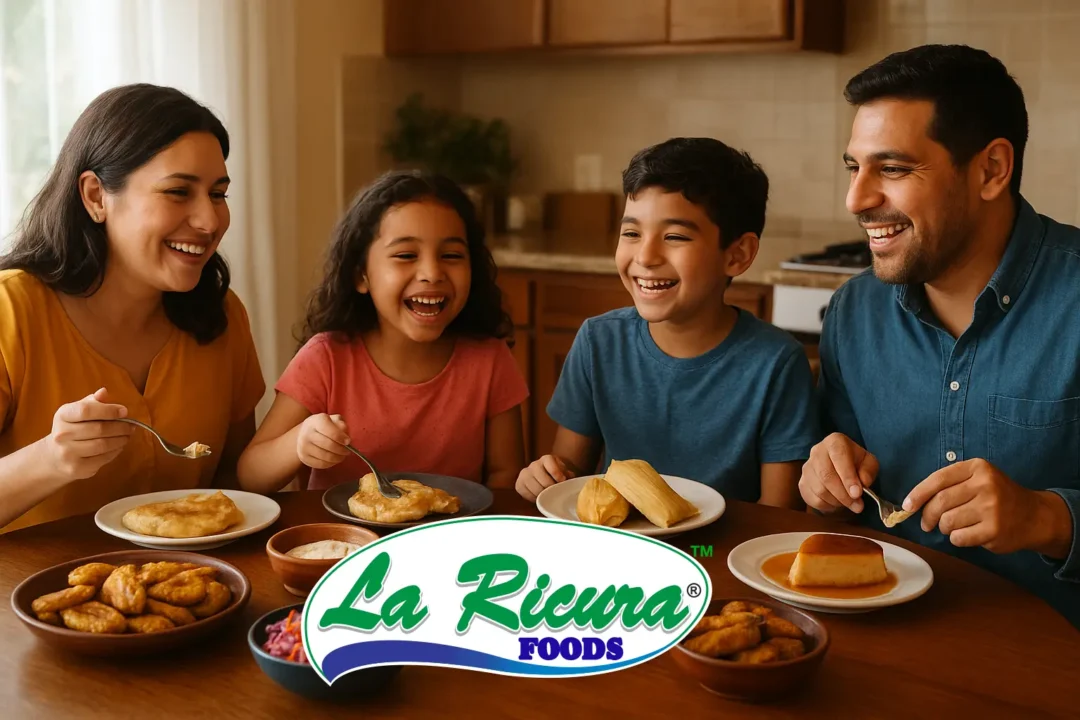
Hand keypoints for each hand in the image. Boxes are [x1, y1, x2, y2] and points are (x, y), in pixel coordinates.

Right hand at [43, 388, 131, 480]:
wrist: (53, 457)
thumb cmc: (72, 428)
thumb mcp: (77, 412)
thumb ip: (92, 402)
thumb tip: (104, 392)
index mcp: (62, 415)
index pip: (86, 410)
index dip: (108, 410)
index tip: (125, 411)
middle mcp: (62, 434)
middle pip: (99, 429)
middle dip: (121, 427)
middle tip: (132, 426)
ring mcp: (68, 453)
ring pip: (103, 445)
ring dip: (121, 439)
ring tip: (127, 435)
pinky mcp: (76, 468)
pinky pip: (103, 458)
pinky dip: (116, 451)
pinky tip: (119, 446)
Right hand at [296, 413, 349, 469]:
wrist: (304, 433)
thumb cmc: (324, 426)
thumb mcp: (334, 420)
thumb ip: (342, 426)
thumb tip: (346, 438)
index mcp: (317, 421)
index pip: (331, 432)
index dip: (341, 438)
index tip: (348, 441)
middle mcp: (307, 433)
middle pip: (329, 445)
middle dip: (341, 450)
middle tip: (347, 451)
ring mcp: (304, 446)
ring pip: (326, 457)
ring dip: (338, 458)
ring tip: (342, 456)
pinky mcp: (304, 458)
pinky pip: (321, 464)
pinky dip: (331, 464)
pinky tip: (334, 459)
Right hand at [515, 455, 574, 502]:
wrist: (547, 478)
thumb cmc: (558, 476)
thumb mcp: (565, 473)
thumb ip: (568, 475)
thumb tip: (569, 480)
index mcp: (546, 459)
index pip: (549, 462)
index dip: (556, 472)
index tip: (562, 480)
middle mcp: (534, 465)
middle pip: (542, 478)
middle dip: (550, 487)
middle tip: (555, 492)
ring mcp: (524, 474)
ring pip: (534, 487)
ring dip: (542, 494)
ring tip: (548, 496)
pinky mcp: (519, 484)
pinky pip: (526, 494)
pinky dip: (534, 498)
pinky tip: (539, 497)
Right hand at [798, 433, 878, 513]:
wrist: (841, 468)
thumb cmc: (856, 464)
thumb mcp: (869, 463)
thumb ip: (868, 471)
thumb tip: (862, 483)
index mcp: (835, 442)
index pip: (839, 456)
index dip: (848, 477)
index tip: (857, 493)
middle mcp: (817, 451)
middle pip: (826, 476)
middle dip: (843, 494)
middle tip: (857, 505)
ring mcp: (807, 468)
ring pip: (820, 490)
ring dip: (837, 501)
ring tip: (849, 503)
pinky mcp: (802, 483)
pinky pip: (813, 499)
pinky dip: (828, 506)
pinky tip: (837, 502)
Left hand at [903, 458, 1061, 553]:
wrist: (1034, 516)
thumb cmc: (997, 497)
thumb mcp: (978, 479)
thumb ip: (950, 484)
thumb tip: (912, 502)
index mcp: (978, 467)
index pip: (938, 479)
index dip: (918, 494)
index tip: (907, 506)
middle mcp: (985, 485)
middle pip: (940, 502)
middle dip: (927, 516)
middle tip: (926, 524)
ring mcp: (991, 508)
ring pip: (947, 521)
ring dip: (944, 528)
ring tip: (952, 527)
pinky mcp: (994, 530)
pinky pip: (959, 538)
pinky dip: (956, 539)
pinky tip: (967, 534)